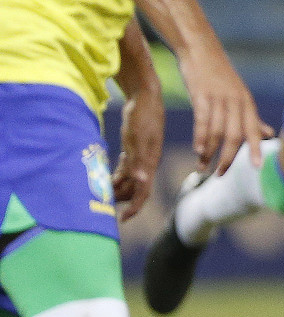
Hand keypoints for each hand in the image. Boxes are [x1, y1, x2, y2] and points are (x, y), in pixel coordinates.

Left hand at [112, 82, 163, 221]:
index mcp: (150, 162)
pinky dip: (118, 175)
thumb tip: (142, 180)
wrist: (145, 97)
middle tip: (101, 201)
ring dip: (118, 187)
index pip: (144, 191)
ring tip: (100, 190)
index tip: (123, 219)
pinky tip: (107, 175)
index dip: (134, 207)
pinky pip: (127, 168)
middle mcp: (147, 162)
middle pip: (136, 188)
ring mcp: (142, 156)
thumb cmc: (142, 116)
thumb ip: (140, 160)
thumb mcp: (137, 138)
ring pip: (130, 179)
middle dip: (121, 198)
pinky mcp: (135, 149)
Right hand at [179, 39, 270, 176]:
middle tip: (219, 174)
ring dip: (209, 152)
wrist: (201, 50)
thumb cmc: (221, 75)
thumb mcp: (240, 95)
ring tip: (202, 168)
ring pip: (216, 131)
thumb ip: (252, 118)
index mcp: (246, 102)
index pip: (253, 130)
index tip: (256, 168)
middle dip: (227, 158)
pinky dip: (200, 136)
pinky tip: (197, 150)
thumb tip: (269, 134)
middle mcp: (236, 101)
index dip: (255, 148)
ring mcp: (219, 97)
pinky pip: (202, 119)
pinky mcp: (201, 94)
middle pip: (234, 135)